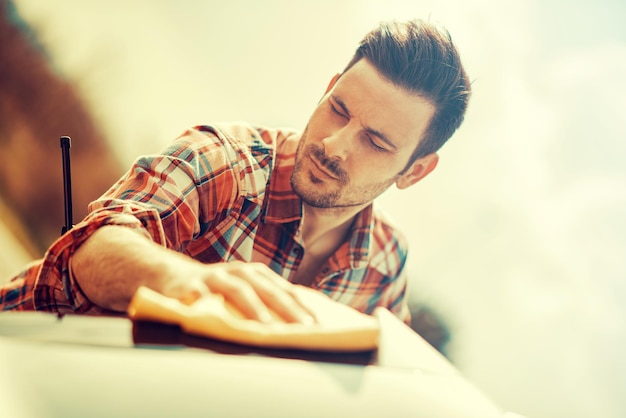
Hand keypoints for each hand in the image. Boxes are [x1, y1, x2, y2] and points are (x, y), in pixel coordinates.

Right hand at [160, 260, 315, 324]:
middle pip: (267, 289)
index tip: (319, 326)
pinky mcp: (189, 286)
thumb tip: (302, 323)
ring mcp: (214, 277)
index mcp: (255, 274)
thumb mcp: (244, 289)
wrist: (172, 275)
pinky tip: (220, 318)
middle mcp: (237, 272)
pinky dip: (211, 304)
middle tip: (303, 328)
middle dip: (286, 308)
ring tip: (267, 328)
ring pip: (238, 290)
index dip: (301, 307)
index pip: (284, 290)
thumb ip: (268, 301)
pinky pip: (201, 297)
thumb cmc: (218, 289)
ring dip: (254, 308)